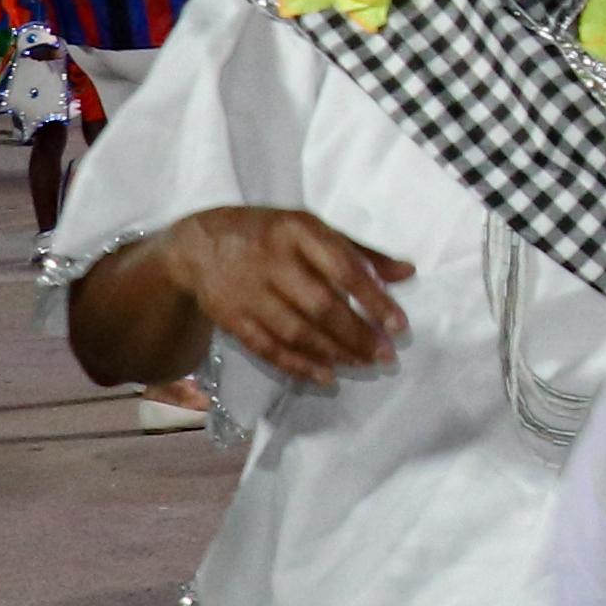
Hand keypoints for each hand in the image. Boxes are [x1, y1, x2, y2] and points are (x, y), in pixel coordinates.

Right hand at [161, 205, 411, 384]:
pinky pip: (267, 348)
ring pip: (295, 331)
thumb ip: (360, 252)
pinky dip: (298, 366)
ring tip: (363, 364)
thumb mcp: (312, 229)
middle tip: (385, 355)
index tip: (399, 326)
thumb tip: (408, 272)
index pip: (343, 269)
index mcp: (297, 232)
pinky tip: (326, 376)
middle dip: (357, 335)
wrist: (197, 245)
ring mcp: (247, 291)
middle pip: (320, 306)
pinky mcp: (230, 317)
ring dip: (333, 353)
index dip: (373, 299)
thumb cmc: (270, 235)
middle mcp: (271, 261)